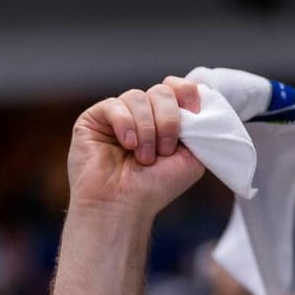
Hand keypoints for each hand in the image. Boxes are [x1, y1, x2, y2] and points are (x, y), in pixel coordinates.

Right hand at [66, 76, 205, 220]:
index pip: (178, 88)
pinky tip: (126, 145)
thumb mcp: (192, 159)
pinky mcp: (94, 118)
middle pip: (162, 91)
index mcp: (166, 120)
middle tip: (165, 150)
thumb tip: (200, 99)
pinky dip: (126, 124)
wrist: (124, 206)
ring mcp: (118, 114)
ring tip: (144, 157)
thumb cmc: (156, 187)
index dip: (187, 93)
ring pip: (138, 96)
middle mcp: (143, 114)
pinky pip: (114, 105)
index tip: (194, 113)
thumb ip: (200, 130)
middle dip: (168, 121)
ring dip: (147, 130)